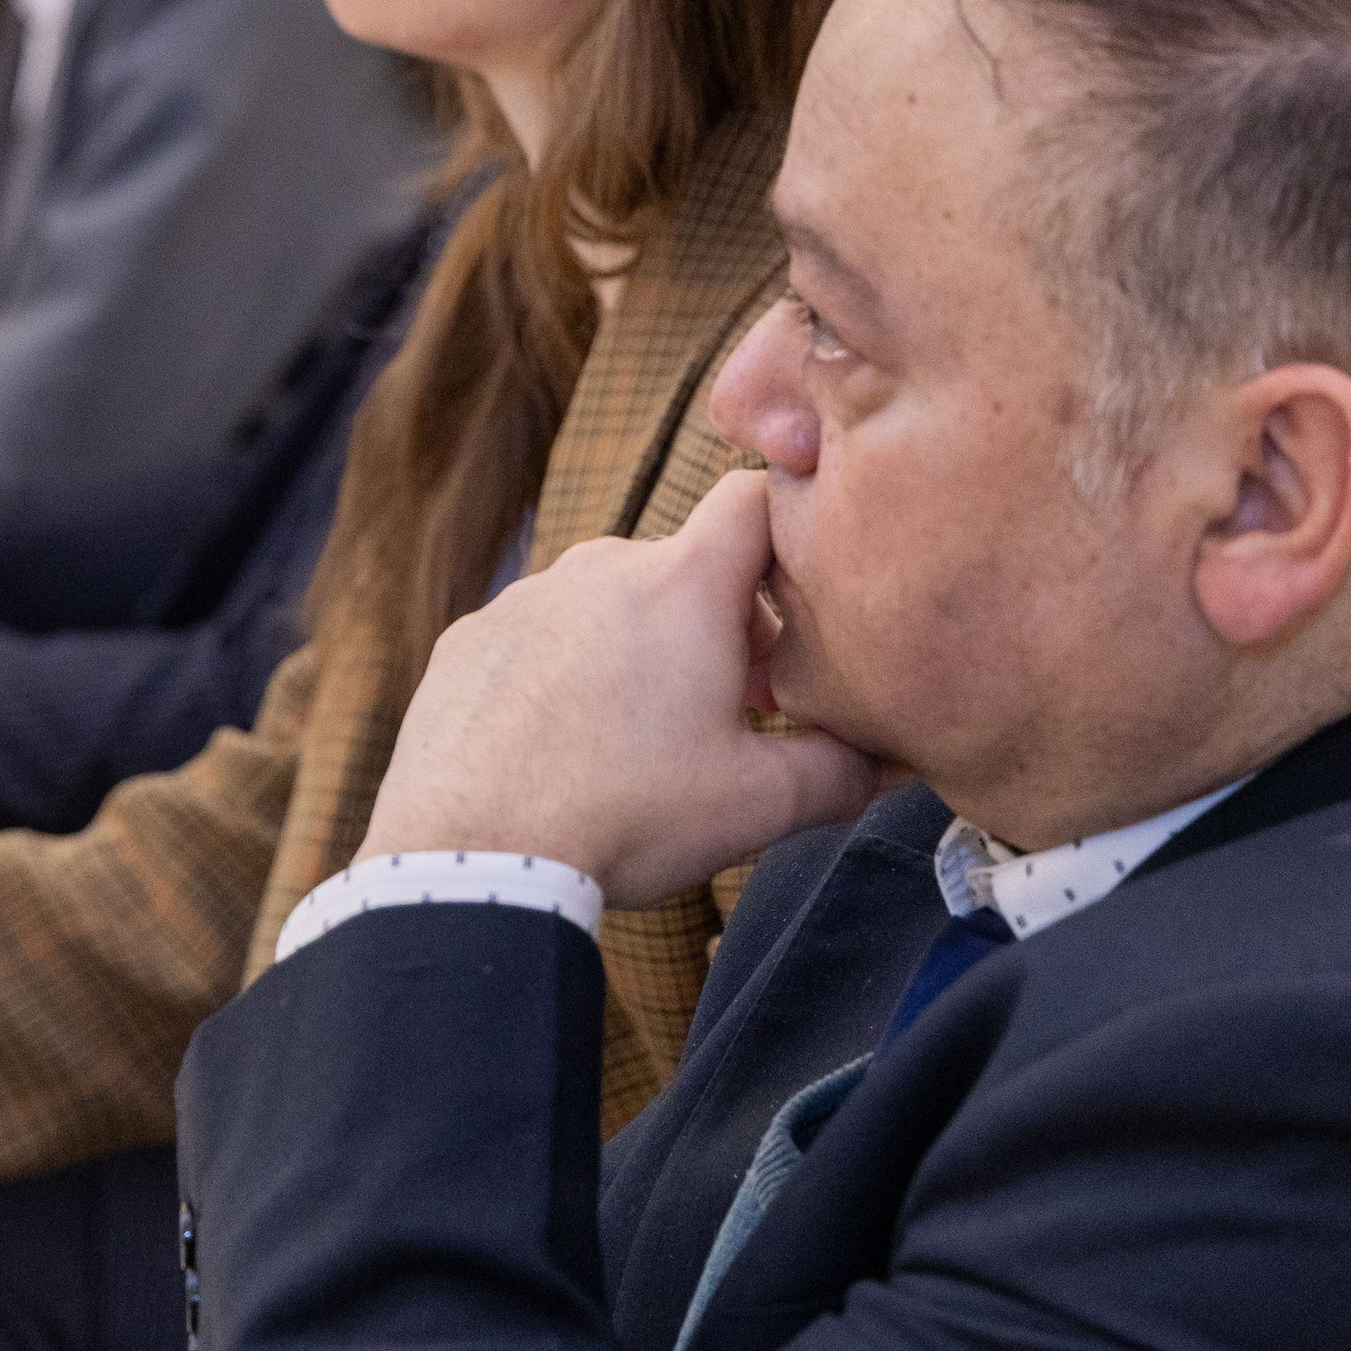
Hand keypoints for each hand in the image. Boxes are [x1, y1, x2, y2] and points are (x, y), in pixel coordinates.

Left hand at [360, 471, 880, 912]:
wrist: (472, 853)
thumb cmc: (623, 814)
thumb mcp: (759, 803)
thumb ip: (840, 771)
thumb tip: (879, 763)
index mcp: (681, 581)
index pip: (756, 498)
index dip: (791, 534)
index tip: (802, 605)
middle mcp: (597, 565)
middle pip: (685, 565)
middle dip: (724, 624)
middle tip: (740, 708)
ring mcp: (524, 598)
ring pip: (609, 602)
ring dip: (643, 648)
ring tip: (646, 737)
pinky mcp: (470, 637)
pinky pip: (541, 637)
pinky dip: (567, 673)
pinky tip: (567, 747)